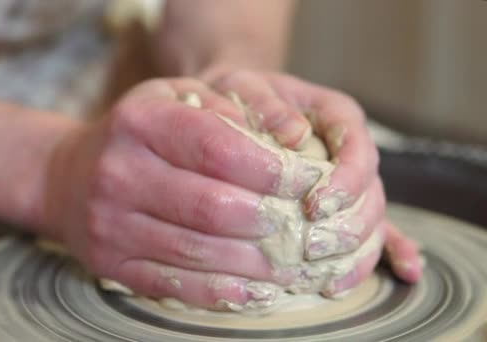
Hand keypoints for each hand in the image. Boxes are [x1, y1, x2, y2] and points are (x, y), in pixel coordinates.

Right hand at [44, 77, 330, 308]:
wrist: (65, 177)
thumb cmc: (135, 135)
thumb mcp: (170, 97)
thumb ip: (222, 106)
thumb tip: (284, 138)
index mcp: (139, 122)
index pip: (217, 147)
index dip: (271, 169)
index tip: (307, 180)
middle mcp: (119, 172)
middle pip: (213, 207)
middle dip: (270, 220)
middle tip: (303, 224)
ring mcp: (110, 223)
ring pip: (199, 251)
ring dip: (255, 263)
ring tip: (292, 262)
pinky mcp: (110, 262)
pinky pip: (174, 284)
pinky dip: (220, 291)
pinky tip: (254, 290)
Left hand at [200, 68, 421, 293]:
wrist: (236, 103)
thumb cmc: (240, 95)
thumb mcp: (246, 88)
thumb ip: (269, 107)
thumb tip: (295, 134)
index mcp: (336, 115)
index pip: (358, 149)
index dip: (345, 181)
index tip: (315, 206)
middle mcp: (350, 148)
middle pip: (370, 191)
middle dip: (348, 226)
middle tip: (312, 249)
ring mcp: (350, 179)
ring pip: (373, 217)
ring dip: (356, 251)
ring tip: (328, 279)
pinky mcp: (342, 203)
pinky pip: (376, 228)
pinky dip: (388, 251)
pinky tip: (403, 272)